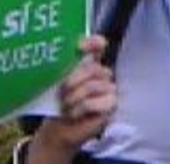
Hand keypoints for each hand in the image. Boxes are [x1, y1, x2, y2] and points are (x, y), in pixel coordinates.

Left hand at [29, 36, 115, 161]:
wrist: (59, 126)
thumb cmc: (59, 101)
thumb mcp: (58, 80)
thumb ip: (64, 64)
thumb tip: (62, 51)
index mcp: (90, 63)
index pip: (98, 45)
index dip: (92, 43)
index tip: (79, 47)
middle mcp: (102, 73)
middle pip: (93, 68)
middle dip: (73, 80)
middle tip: (61, 91)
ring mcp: (109, 89)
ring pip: (92, 86)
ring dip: (74, 97)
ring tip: (66, 105)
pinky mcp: (111, 105)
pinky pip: (94, 102)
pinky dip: (80, 108)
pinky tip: (74, 113)